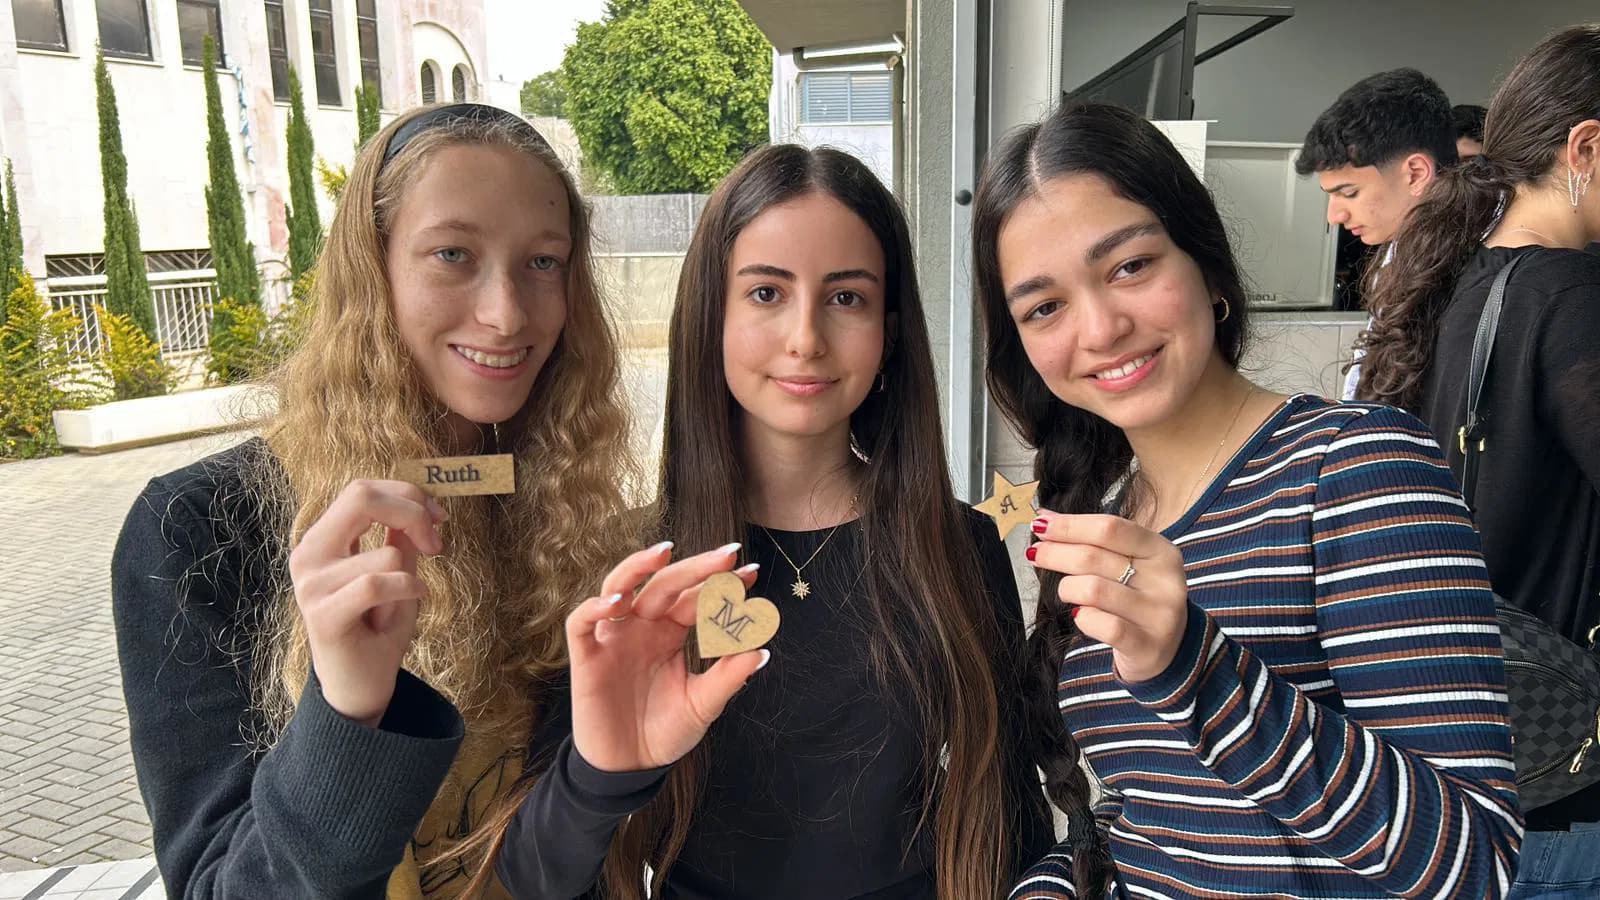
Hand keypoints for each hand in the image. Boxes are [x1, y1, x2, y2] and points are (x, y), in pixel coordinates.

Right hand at [287, 479, 445, 726]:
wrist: (359, 686)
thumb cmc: (377, 627)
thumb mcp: (395, 572)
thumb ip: (398, 536)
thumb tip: (416, 502)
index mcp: (322, 540)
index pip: (361, 490)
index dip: (407, 495)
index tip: (438, 519)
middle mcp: (308, 555)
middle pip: (361, 497)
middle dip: (412, 512)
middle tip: (437, 542)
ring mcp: (311, 585)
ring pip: (384, 553)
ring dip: (409, 578)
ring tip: (400, 602)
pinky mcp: (322, 616)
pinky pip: (378, 584)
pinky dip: (409, 590)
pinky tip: (414, 600)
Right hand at [567, 542, 769, 772]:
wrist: (630, 767)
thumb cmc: (664, 731)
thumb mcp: (702, 704)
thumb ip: (727, 677)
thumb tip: (763, 650)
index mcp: (672, 633)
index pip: (696, 597)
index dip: (722, 584)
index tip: (752, 574)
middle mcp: (643, 626)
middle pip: (666, 584)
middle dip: (696, 567)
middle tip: (727, 555)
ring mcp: (613, 637)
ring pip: (619, 586)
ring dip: (639, 567)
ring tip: (664, 552)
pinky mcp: (587, 656)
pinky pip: (582, 622)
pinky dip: (595, 608)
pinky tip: (617, 602)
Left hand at [1027, 513, 1188, 683]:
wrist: (1171, 650)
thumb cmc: (1138, 599)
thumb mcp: (1129, 565)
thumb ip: (1092, 541)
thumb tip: (1045, 518)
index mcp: (1161, 550)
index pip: (1109, 528)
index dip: (1069, 525)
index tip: (1040, 525)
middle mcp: (1165, 580)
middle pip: (1094, 557)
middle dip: (1056, 553)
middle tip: (1035, 554)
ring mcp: (1159, 614)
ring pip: (1093, 590)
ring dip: (1067, 588)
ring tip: (1065, 592)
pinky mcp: (1147, 644)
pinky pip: (1102, 625)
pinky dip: (1082, 618)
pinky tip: (1080, 616)